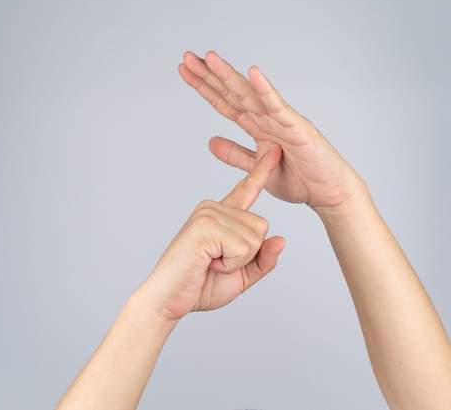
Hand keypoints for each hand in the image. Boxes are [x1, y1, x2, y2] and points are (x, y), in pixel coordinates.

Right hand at [147, 144, 284, 320]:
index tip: (275, 150)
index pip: (247, 190)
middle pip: (261, 226)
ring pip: (254, 238)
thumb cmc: (200, 286)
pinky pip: (242, 247)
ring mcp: (208, 214)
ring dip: (237, 262)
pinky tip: (208, 264)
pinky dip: (230, 264)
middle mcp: (214, 208)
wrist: (168, 301)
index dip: (262, 171)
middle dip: (247, 255)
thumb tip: (282, 239)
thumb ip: (263, 259)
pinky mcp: (205, 226)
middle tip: (217, 263)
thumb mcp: (242, 275)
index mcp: (221, 215)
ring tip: (210, 263)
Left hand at [178, 51, 364, 211]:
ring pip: (251, 95)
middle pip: (233, 92)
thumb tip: (210, 142)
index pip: (225, 102)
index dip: (205, 87)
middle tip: (187, 57)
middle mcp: (268, 118)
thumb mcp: (257, 169)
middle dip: (210, 75)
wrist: (328, 194)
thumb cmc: (300, 180)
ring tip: (210, 59)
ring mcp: (283, 120)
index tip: (184, 71)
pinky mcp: (298, 128)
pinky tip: (253, 74)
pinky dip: (266, 90)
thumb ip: (236, 154)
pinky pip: (279, 107)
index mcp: (258, 126)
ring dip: (230, 76)